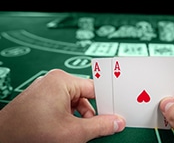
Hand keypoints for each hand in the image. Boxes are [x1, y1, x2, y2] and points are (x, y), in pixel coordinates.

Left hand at [0, 69, 124, 142]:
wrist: (3, 140)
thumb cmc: (30, 133)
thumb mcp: (74, 132)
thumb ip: (100, 126)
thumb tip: (117, 122)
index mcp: (62, 80)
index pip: (95, 88)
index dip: (107, 103)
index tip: (115, 114)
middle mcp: (54, 81)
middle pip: (85, 96)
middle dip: (90, 114)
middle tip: (96, 129)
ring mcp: (46, 89)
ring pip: (74, 102)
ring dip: (79, 118)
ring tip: (75, 133)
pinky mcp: (40, 99)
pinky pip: (62, 105)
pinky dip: (68, 118)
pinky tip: (65, 130)